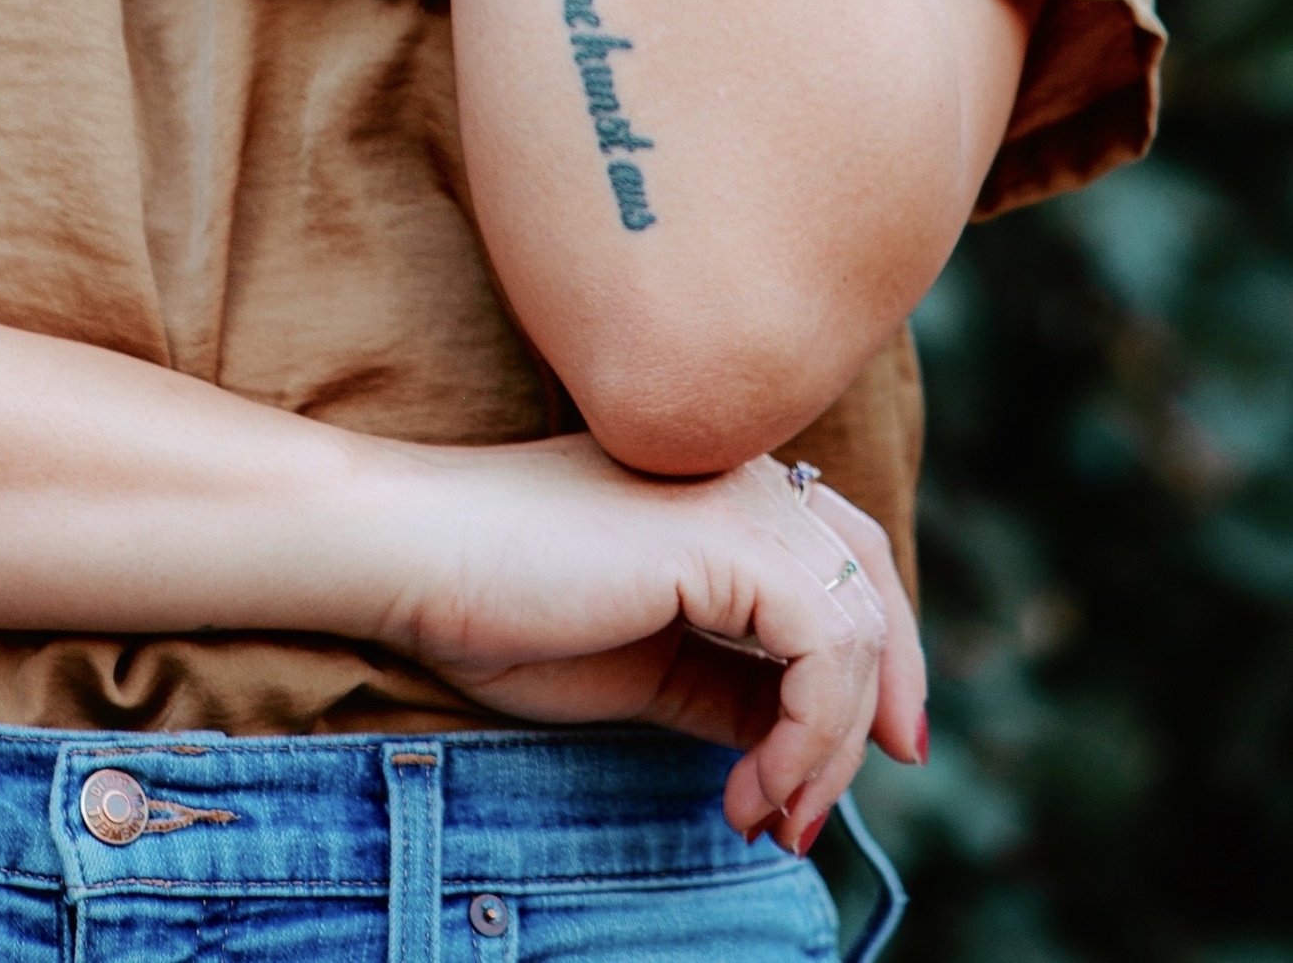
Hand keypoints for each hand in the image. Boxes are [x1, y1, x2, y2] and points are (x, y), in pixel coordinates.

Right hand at [384, 434, 920, 849]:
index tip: (868, 757)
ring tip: (764, 819)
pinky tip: (746, 791)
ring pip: (855, 632)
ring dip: (826, 753)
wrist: (414, 555)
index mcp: (720, 489)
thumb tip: (802, 745)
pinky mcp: (727, 536)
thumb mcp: (644, 665)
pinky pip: (823, 650)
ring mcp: (738, 496)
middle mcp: (743, 474)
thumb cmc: (500, 605)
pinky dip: (806, 739)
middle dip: (879, 705)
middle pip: (872, 583)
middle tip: (825, 812)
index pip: (845, 556)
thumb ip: (728, 687)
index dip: (880, 655)